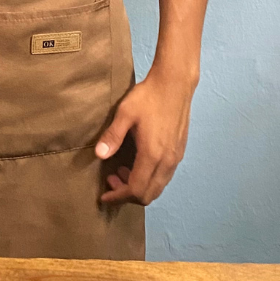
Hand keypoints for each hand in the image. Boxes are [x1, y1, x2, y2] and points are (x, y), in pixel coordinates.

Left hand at [95, 67, 196, 206]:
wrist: (175, 83)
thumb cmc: (149, 96)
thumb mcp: (125, 112)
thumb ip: (112, 136)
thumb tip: (99, 155)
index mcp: (152, 155)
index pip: (135, 190)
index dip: (118, 197)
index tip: (104, 195)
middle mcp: (167, 162)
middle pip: (148, 195)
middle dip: (128, 195)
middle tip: (111, 181)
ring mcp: (175, 158)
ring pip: (158, 188)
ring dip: (139, 188)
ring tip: (121, 171)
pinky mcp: (179, 151)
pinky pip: (164, 177)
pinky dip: (150, 179)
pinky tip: (138, 163)